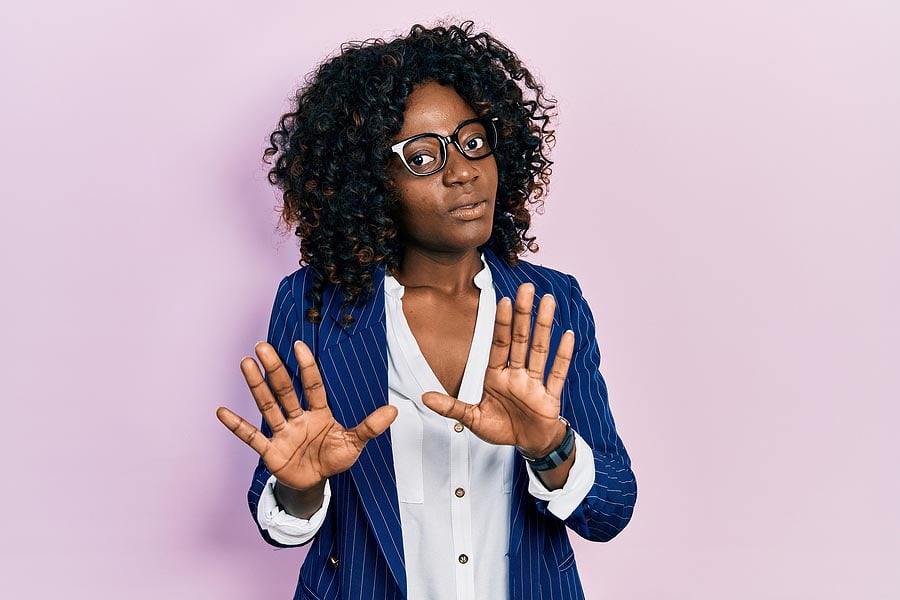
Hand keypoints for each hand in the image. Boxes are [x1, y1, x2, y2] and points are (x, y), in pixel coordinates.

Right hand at [216, 341, 397, 491]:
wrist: (315, 483)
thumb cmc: (333, 458)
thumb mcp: (354, 444)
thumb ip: (370, 427)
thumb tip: (394, 410)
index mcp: (319, 413)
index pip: (312, 386)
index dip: (307, 367)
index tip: (299, 345)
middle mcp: (298, 417)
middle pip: (285, 390)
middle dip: (275, 369)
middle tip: (263, 345)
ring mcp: (282, 432)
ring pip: (267, 406)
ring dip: (256, 386)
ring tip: (245, 363)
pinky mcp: (271, 451)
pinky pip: (252, 437)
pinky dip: (237, 426)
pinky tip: (221, 411)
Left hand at [422, 283, 574, 457]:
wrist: (528, 445)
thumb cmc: (502, 428)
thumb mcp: (472, 419)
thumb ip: (451, 407)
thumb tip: (425, 397)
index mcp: (497, 376)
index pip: (500, 344)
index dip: (502, 323)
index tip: (504, 301)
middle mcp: (516, 374)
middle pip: (520, 339)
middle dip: (523, 314)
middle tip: (527, 288)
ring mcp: (534, 383)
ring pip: (540, 349)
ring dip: (544, 326)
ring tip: (548, 302)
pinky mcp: (550, 396)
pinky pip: (557, 373)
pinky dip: (563, 355)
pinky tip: (567, 335)